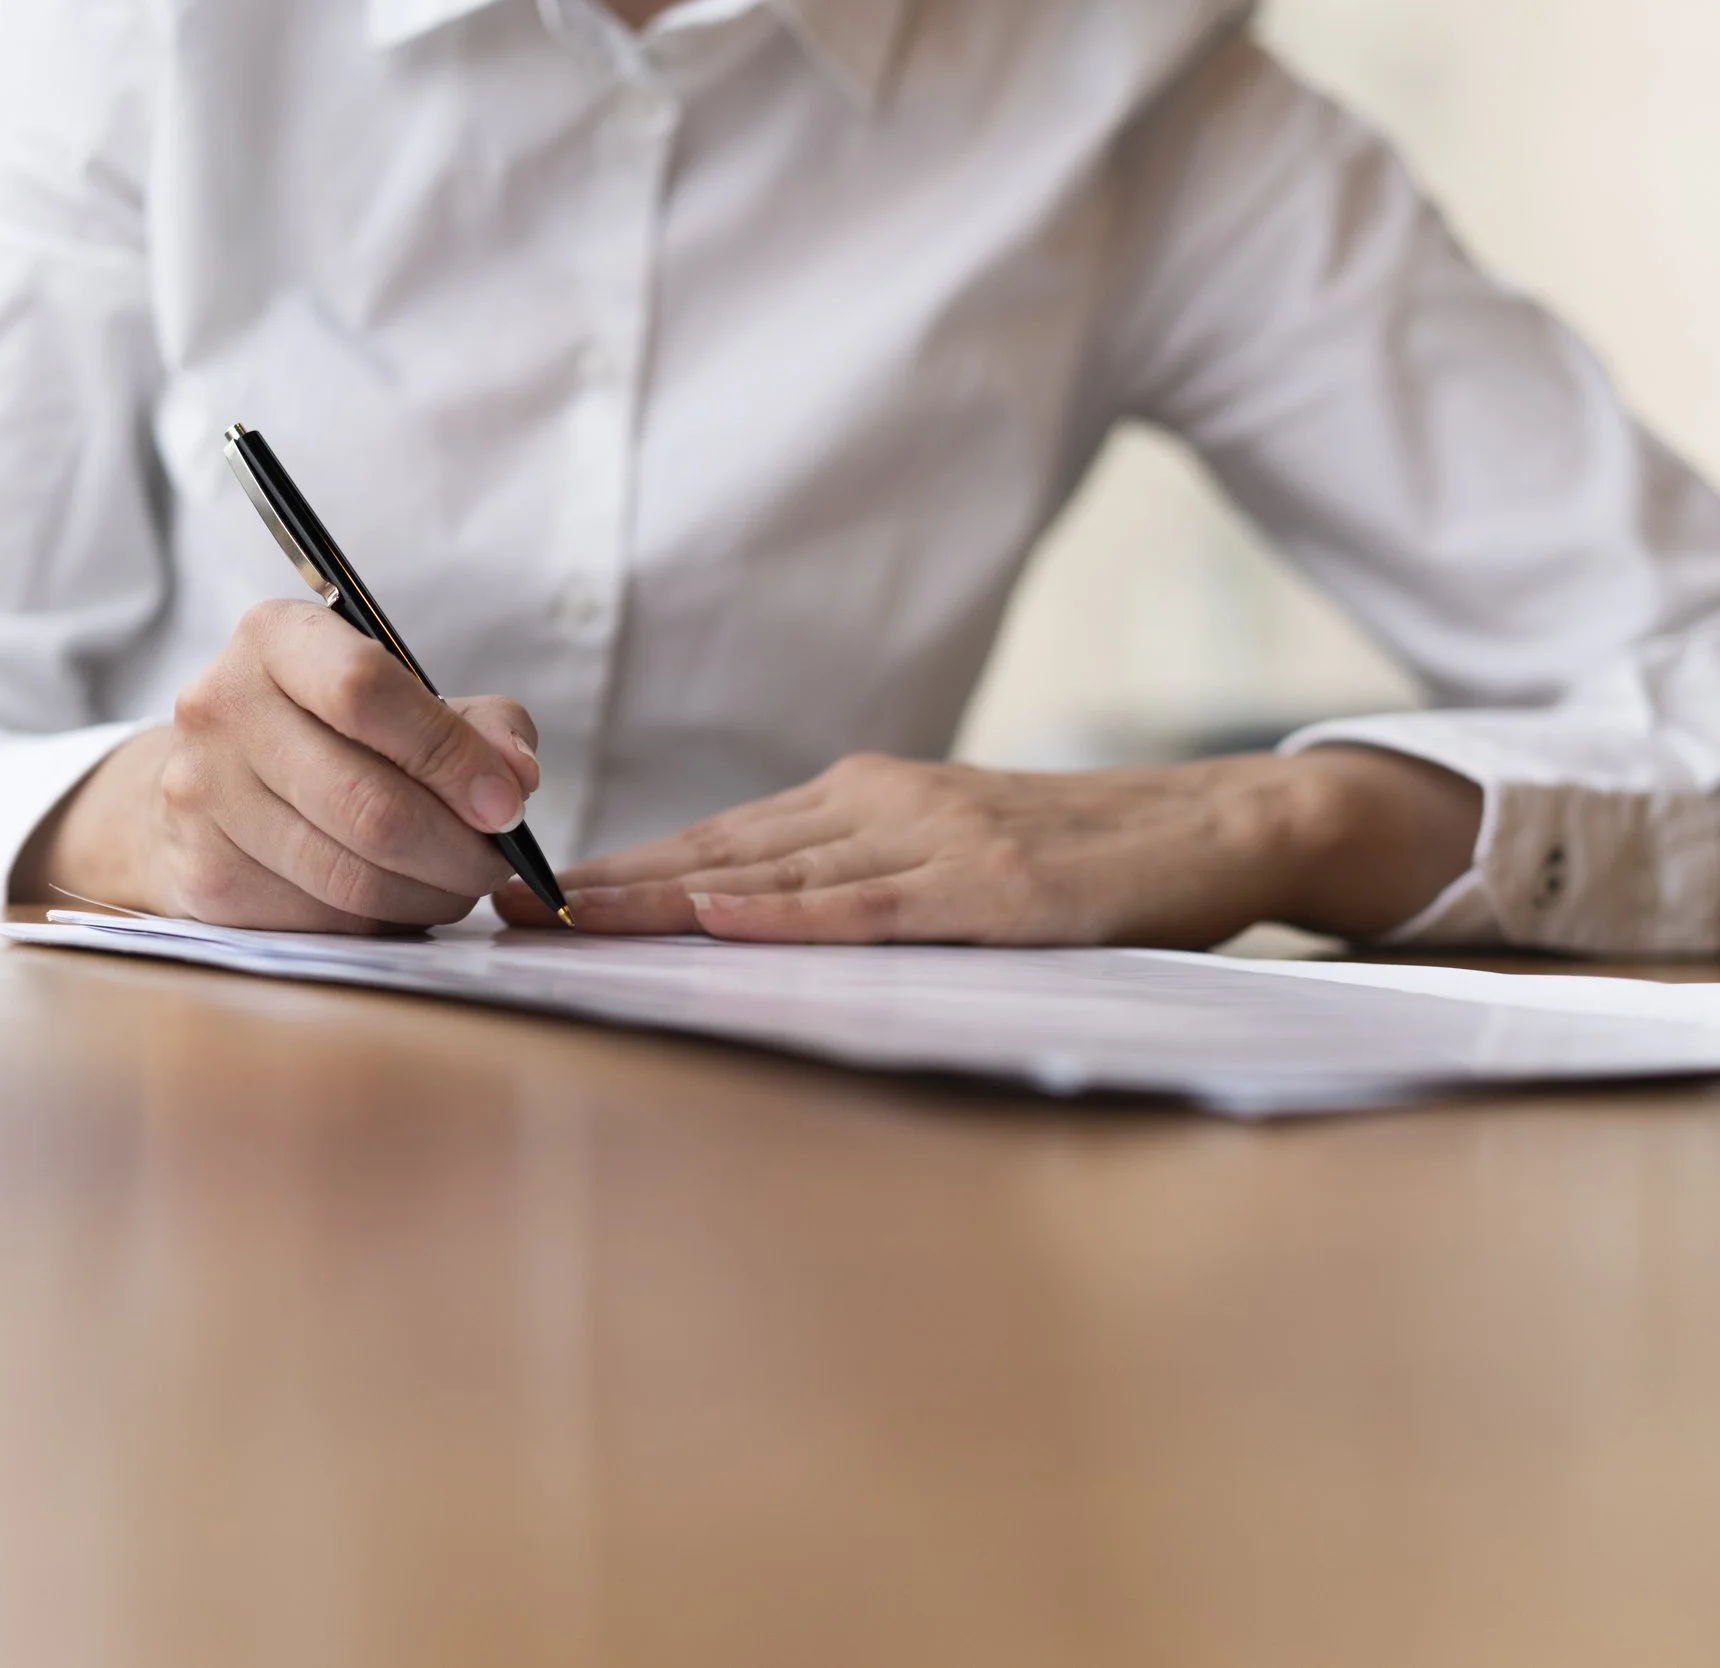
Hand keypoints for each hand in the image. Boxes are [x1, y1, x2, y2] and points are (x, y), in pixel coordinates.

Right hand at [14, 600, 540, 931]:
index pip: (366, 691)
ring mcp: (202, 797)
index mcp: (276, 639)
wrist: (208, 780)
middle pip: (369, 805)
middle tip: (499, 862)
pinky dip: (384, 919)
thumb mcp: (406, 696)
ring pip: (353, 878)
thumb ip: (480, 724)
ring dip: (431, 892)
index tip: (508, 803)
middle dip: (459, 849)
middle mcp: (222, 710)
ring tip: (459, 881)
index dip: (451, 756)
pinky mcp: (205, 876)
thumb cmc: (330, 730)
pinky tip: (401, 898)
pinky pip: (323, 919)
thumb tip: (518, 778)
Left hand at [496, 747, 1482, 947]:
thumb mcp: (959, 851)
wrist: (1227, 824)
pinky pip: (873, 906)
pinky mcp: (997, 891)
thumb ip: (864, 877)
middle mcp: (888, 803)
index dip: (616, 868)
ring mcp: (941, 841)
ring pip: (776, 872)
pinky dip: (787, 913)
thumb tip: (751, 919)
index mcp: (872, 796)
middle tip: (492, 909)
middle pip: (719, 849)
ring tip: (561, 921)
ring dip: (659, 897)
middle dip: (602, 883)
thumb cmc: (1090, 854)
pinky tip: (715, 920)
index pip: (718, 838)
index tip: (521, 895)